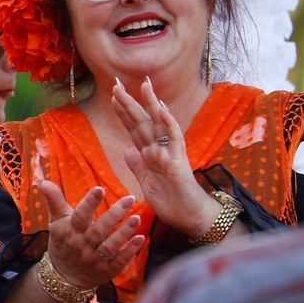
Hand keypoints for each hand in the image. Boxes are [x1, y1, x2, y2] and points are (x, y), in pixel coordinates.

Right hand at [37, 179, 143, 289]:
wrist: (63, 277)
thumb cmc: (63, 242)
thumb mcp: (56, 222)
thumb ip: (54, 201)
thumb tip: (43, 182)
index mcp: (70, 231)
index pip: (79, 216)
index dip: (89, 203)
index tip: (99, 189)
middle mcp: (82, 246)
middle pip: (98, 230)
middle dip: (114, 215)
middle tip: (130, 198)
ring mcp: (94, 260)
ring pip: (110, 246)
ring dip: (124, 232)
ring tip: (137, 217)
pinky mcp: (106, 271)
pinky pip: (119, 262)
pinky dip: (130, 251)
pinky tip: (141, 238)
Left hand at [111, 79, 216, 237]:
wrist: (190, 217)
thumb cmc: (171, 201)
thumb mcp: (146, 183)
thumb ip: (138, 166)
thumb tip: (128, 150)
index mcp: (150, 154)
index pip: (134, 129)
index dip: (124, 114)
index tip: (113, 97)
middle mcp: (159, 149)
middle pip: (142, 122)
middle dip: (130, 104)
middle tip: (117, 84)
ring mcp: (170, 152)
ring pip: (159, 124)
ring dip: (150, 105)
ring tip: (143, 86)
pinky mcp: (179, 160)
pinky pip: (175, 138)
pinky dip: (168, 123)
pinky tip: (161, 109)